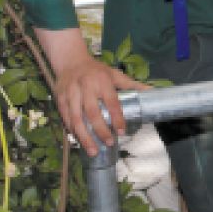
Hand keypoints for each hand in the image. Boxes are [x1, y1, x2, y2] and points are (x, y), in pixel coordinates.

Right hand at [36, 28, 149, 154]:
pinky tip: (79, 141)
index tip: (121, 131)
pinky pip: (65, 118)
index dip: (117, 117)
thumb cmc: (96, 70)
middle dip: (100, 130)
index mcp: (102, 81)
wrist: (70, 60)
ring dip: (84, 136)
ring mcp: (70, 93)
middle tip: (109, 143)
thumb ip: (132, 85)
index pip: (111, 101)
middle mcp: (85, 86)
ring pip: (76, 118)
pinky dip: (72, 131)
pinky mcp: (59, 99)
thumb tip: (152, 91)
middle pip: (92, 112)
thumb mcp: (115, 74)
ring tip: (93, 151)